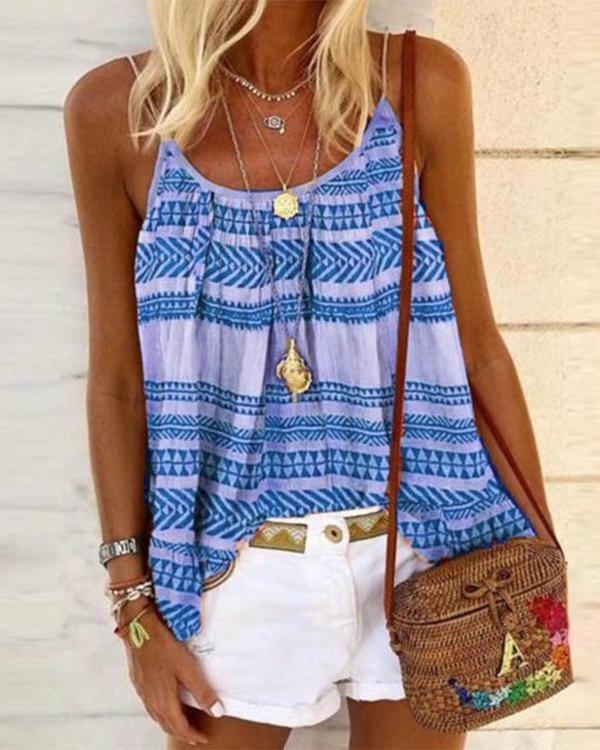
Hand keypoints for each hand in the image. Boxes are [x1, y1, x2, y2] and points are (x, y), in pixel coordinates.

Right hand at [123, 607, 221, 744]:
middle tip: (194, 736)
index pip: (179, 726)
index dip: (192, 734)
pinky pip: (150, 705)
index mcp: (163, 700)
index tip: (203, 738)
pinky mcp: (138, 681)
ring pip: (156, 716)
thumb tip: (217, 712)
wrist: (139, 628)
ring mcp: (142, 691)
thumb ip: (202, 691)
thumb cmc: (164, 646)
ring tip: (182, 724)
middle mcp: (150, 700)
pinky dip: (160, 712)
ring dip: (170, 723)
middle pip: (166, 724)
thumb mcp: (188, 668)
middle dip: (181, 732)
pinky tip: (164, 703)